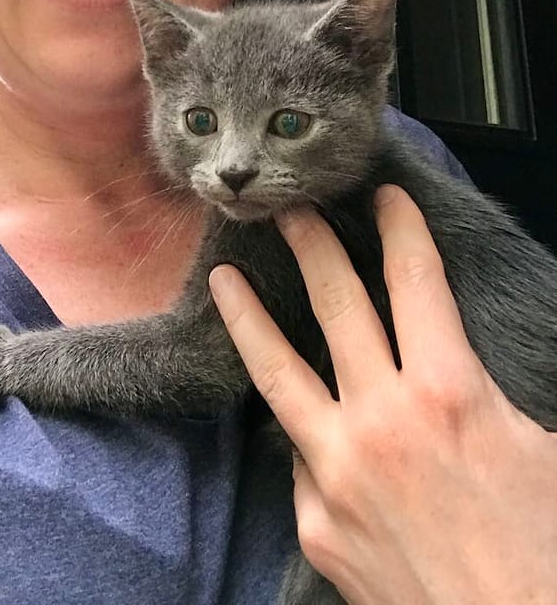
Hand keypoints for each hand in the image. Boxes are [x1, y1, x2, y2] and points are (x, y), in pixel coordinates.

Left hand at [209, 185, 556, 604]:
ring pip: (279, 375)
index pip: (416, 282)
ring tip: (222, 279)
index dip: (400, 229)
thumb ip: (487, 392)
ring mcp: (339, 473)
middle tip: (289, 210)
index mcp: (449, 393)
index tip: (384, 198)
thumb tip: (457, 363)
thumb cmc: (541, 548)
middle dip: (311, 247)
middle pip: (335, 307)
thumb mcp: (541, 447)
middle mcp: (382, 422)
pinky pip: (305, 463)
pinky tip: (315, 432)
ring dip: (248, 320)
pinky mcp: (317, 523)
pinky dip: (312, 441)